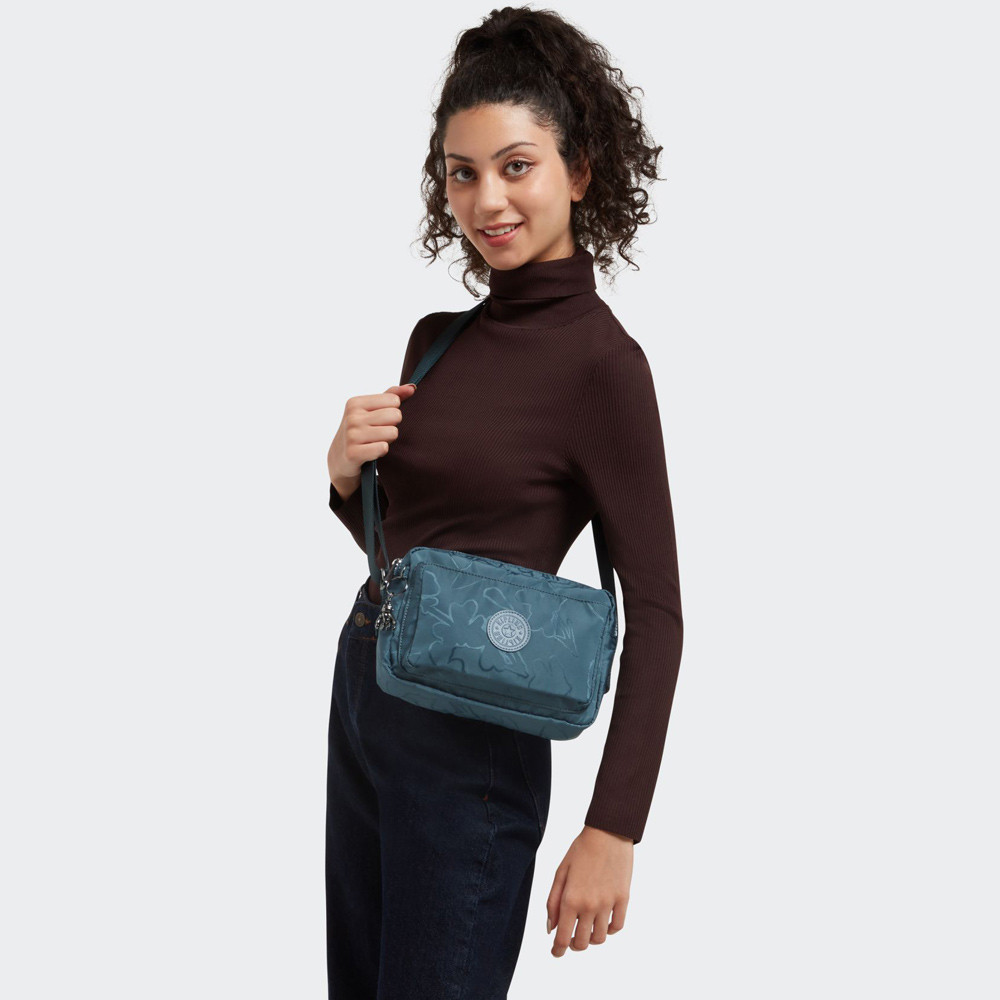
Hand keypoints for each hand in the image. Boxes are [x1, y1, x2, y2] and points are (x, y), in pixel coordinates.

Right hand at [327, 384, 416, 498]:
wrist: (340, 459)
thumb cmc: (360, 431)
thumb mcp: (370, 410)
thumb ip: (391, 396)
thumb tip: (412, 388)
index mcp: (355, 403)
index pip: (394, 400)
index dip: (392, 411)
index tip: (380, 419)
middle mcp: (352, 417)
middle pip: (395, 415)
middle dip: (392, 426)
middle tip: (379, 432)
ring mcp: (352, 435)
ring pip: (392, 432)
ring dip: (388, 440)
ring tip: (375, 442)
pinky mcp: (354, 453)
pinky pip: (383, 448)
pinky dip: (382, 451)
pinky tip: (372, 452)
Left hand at [546, 824, 633, 956]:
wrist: (608, 832)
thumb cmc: (581, 850)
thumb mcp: (561, 872)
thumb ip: (553, 901)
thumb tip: (551, 928)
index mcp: (571, 899)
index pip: (563, 938)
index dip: (557, 950)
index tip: (555, 953)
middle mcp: (590, 905)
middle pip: (581, 943)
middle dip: (573, 945)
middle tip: (570, 937)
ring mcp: (608, 904)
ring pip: (600, 938)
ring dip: (591, 938)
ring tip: (587, 929)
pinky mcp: (623, 899)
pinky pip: (617, 927)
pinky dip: (610, 930)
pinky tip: (603, 922)